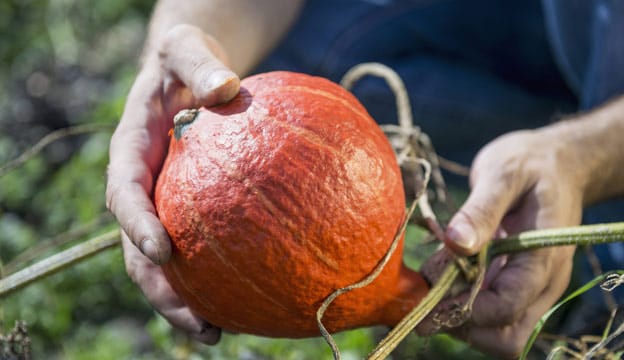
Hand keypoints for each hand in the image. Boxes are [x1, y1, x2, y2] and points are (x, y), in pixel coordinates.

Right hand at [106, 24, 238, 343]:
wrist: (190, 72)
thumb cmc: (187, 60)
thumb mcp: (188, 50)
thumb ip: (199, 64)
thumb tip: (225, 87)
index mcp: (131, 153)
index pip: (125, 194)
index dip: (137, 225)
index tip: (161, 251)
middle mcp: (143, 187)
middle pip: (138, 249)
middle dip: (161, 291)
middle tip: (197, 323)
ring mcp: (165, 204)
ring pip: (166, 265)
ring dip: (185, 301)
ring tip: (217, 333)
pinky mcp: (191, 212)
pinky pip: (201, 249)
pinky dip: (216, 277)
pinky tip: (249, 301)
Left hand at [418, 128, 584, 357]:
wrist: (558, 162)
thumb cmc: (531, 163)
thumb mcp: (503, 174)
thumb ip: (481, 210)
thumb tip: (455, 243)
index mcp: (543, 258)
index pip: (507, 307)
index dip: (465, 308)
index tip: (429, 290)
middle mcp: (542, 283)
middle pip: (504, 337)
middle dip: (461, 323)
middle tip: (427, 292)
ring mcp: (530, 287)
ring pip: (495, 332)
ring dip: (458, 315)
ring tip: (434, 276)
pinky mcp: (515, 283)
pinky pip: (489, 311)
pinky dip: (461, 301)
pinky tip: (442, 271)